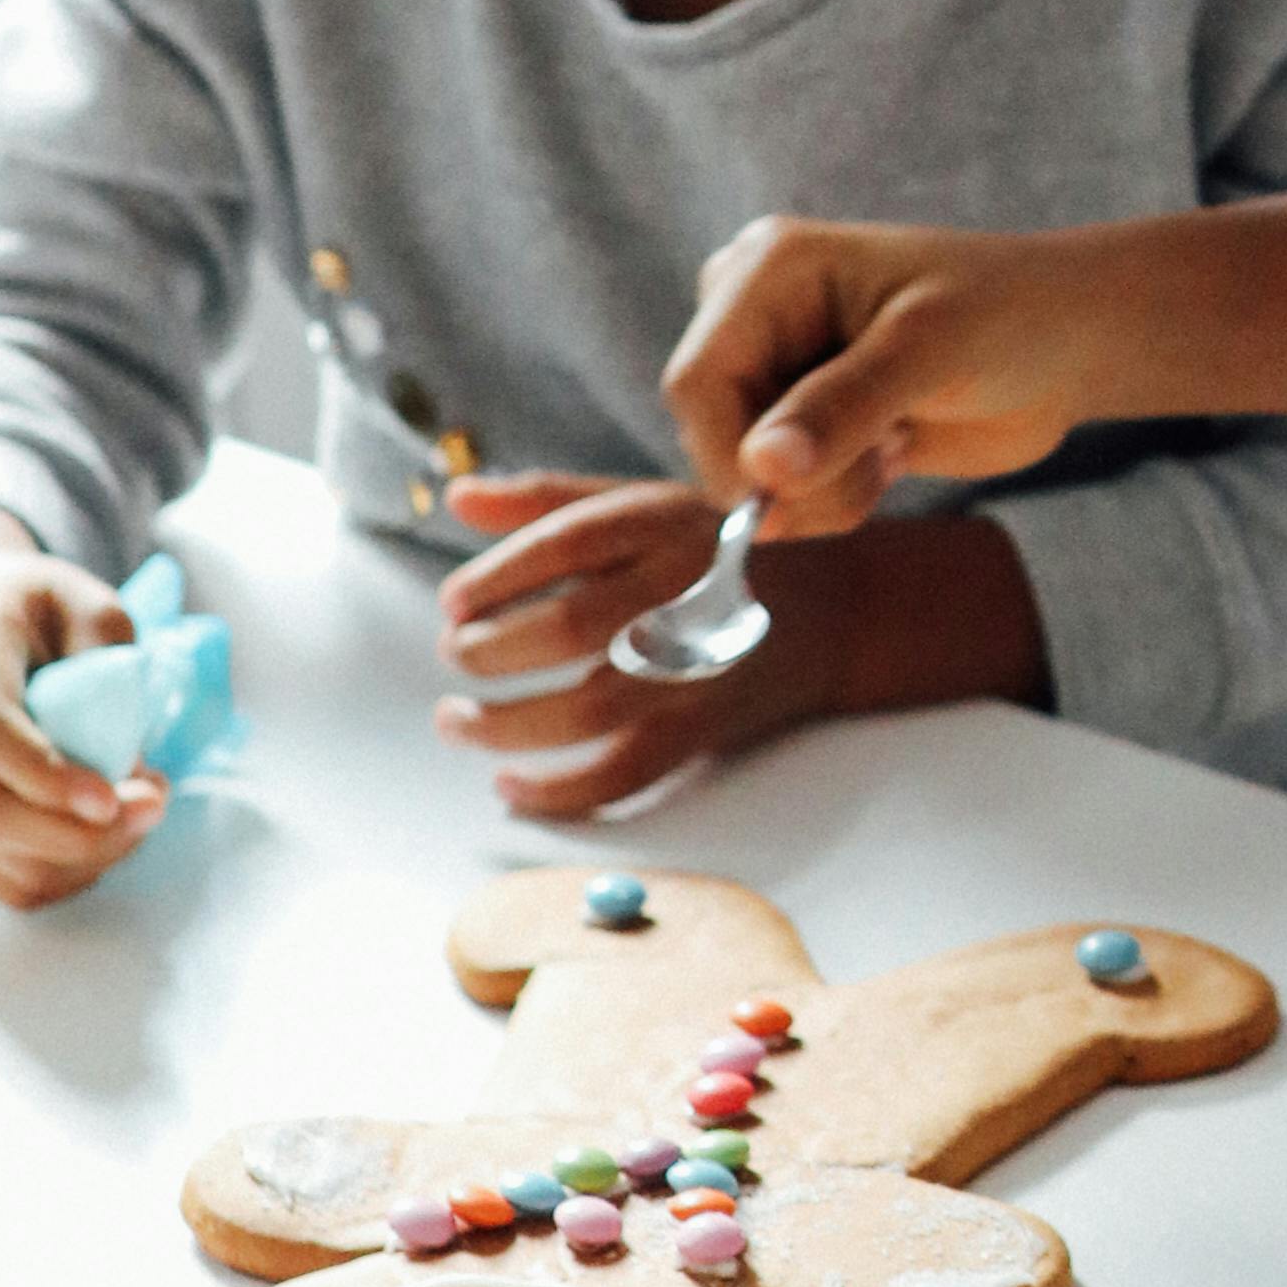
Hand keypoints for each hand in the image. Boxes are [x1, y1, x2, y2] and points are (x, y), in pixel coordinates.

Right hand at [0, 509, 169, 905]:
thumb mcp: (90, 603)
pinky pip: (0, 878)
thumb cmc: (39, 614)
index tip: (112, 799)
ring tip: (135, 811)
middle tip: (154, 806)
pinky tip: (99, 833)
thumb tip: (124, 761)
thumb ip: (112, 666)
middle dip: (80, 832)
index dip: (46, 775)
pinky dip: (63, 871)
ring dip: (83, 855)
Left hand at [436, 474, 822, 820]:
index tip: (454, 600)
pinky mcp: (703, 730)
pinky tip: (509, 785)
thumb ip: (549, 501)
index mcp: (666, 526)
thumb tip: (458, 495)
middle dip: (490, 649)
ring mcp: (697, 669)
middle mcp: (685, 594)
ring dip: (503, 725)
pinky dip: (559, 790)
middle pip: (568, 630)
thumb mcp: (646, 505)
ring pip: (586, 712)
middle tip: (456, 655)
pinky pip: (624, 773)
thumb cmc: (713, 553)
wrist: (832, 613)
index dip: (496, 574)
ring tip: (458, 720)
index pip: (566, 543)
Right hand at [662, 216, 1147, 535]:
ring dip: (819, 492)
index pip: (697, 379)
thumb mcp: (928, 350)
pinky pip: (780, 491)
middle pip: (713, 431)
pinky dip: (832, 497)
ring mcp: (777, 368)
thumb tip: (761, 470)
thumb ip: (843, 407)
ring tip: (895, 446)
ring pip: (746, 471)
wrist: (1068, 345)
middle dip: (791, 476)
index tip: (795, 499)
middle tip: (883, 463)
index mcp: (767, 269)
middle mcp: (755, 315)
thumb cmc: (1010, 315)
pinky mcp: (803, 419)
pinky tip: (891, 453)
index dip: (730, 453)